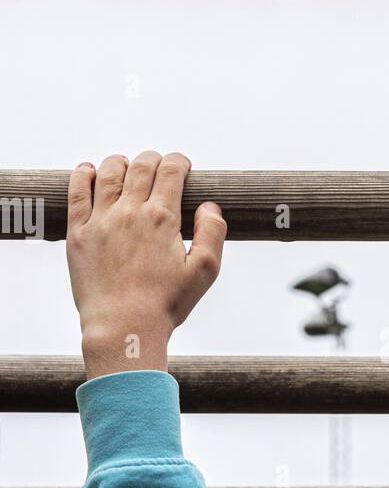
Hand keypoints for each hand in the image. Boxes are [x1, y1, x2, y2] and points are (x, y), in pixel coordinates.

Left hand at [66, 151, 226, 379]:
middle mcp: (129, 212)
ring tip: (125, 165)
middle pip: (140, 166)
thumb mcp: (204, 272)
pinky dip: (81, 176)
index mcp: (162, 218)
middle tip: (158, 166)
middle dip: (153, 159)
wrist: (123, 328)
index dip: (179, 162)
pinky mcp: (78, 235)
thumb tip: (210, 206)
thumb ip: (212, 233)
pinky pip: (76, 194)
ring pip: (107, 173)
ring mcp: (100, 221)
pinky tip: (87, 170)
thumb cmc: (166, 304)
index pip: (170, 171)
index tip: (182, 166)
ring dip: (120, 163)